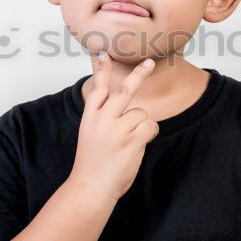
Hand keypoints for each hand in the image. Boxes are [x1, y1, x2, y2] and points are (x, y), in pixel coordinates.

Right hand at [68, 52, 159, 203]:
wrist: (90, 188)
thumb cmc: (92, 164)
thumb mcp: (90, 135)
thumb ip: (104, 119)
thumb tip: (126, 108)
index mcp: (90, 117)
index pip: (97, 88)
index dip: (102, 70)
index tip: (104, 52)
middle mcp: (103, 120)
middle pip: (124, 90)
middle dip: (139, 74)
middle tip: (149, 62)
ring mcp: (117, 129)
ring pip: (141, 113)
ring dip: (141, 126)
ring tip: (128, 143)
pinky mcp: (132, 139)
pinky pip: (150, 126)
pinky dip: (148, 134)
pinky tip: (137, 146)